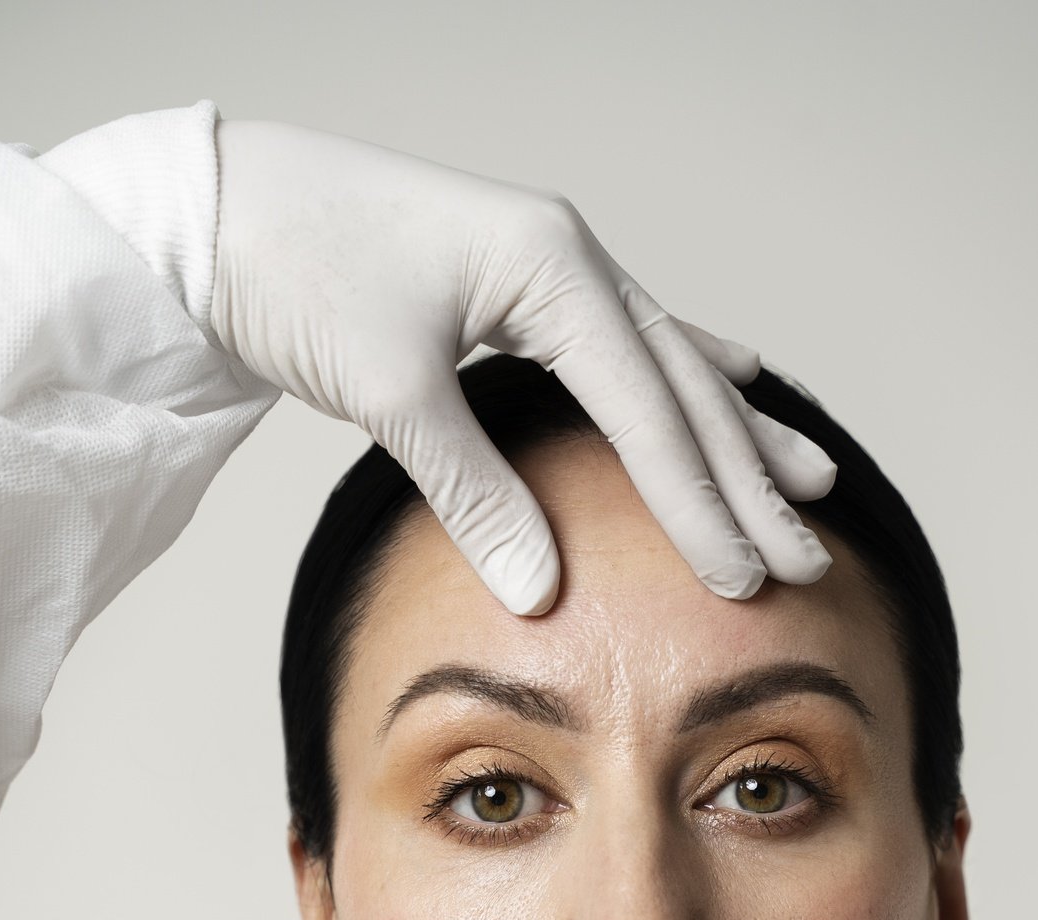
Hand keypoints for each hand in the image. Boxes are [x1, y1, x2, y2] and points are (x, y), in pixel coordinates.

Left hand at [209, 120, 835, 615]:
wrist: (224, 209)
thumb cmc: (298, 275)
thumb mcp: (388, 388)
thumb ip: (473, 490)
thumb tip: (541, 593)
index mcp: (549, 269)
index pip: (647, 409)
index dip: (700, 503)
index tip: (742, 578)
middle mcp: (568, 259)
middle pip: (683, 387)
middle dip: (748, 480)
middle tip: (806, 555)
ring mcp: (552, 267)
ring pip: (671, 364)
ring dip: (738, 432)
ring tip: (813, 482)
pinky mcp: (525, 286)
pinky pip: (633, 342)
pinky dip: (687, 377)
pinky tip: (736, 381)